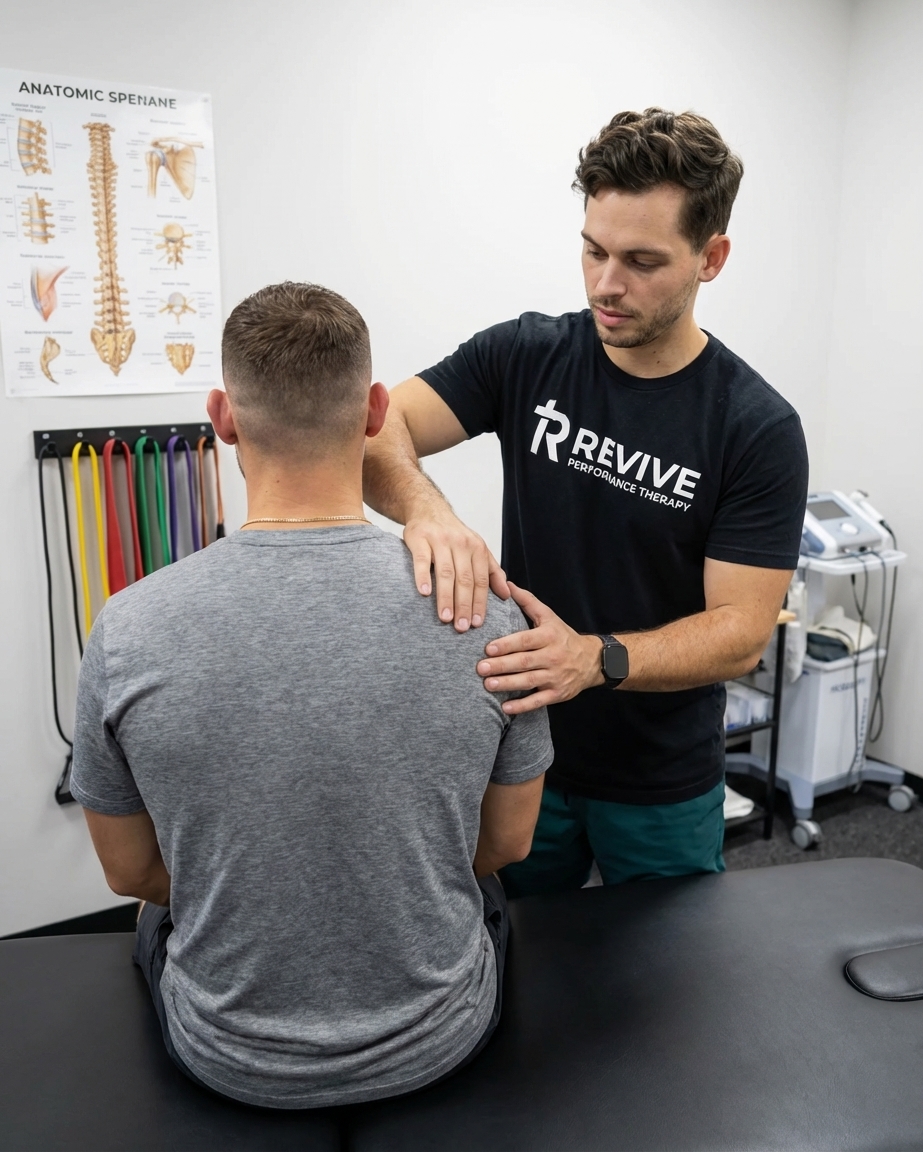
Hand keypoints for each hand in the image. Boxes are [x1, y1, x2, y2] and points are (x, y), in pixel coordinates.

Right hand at [404, 509, 509, 631]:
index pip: (481, 580)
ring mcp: (440, 540)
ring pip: (445, 572)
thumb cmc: (454, 535)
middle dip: (464, 605)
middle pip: (465, 579)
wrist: (429, 509)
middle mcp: (461, 543)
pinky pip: (422, 560)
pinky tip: (425, 593)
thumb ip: (492, 572)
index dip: (480, 603)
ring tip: (445, 618)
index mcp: (477, 548)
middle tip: (462, 627)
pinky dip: (423, 577)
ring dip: (446, 597)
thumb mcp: (478, 549)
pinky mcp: (420, 539)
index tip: (477, 623)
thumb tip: (506, 595)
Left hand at [477, 583, 603, 713]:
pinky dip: (522, 706)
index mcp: (549, 636)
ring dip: (508, 685)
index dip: (507, 645)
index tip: (488, 649)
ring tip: (488, 685)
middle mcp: (553, 656)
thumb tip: (506, 584)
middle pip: (525, 662)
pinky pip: (539, 701)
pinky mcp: (558, 694)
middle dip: (502, 666)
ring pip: (530, 682)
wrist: (592, 660)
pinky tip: (505, 708)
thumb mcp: (549, 616)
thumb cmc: (563, 636)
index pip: (525, 640)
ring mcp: (556, 677)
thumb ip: (527, 601)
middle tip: (480, 668)